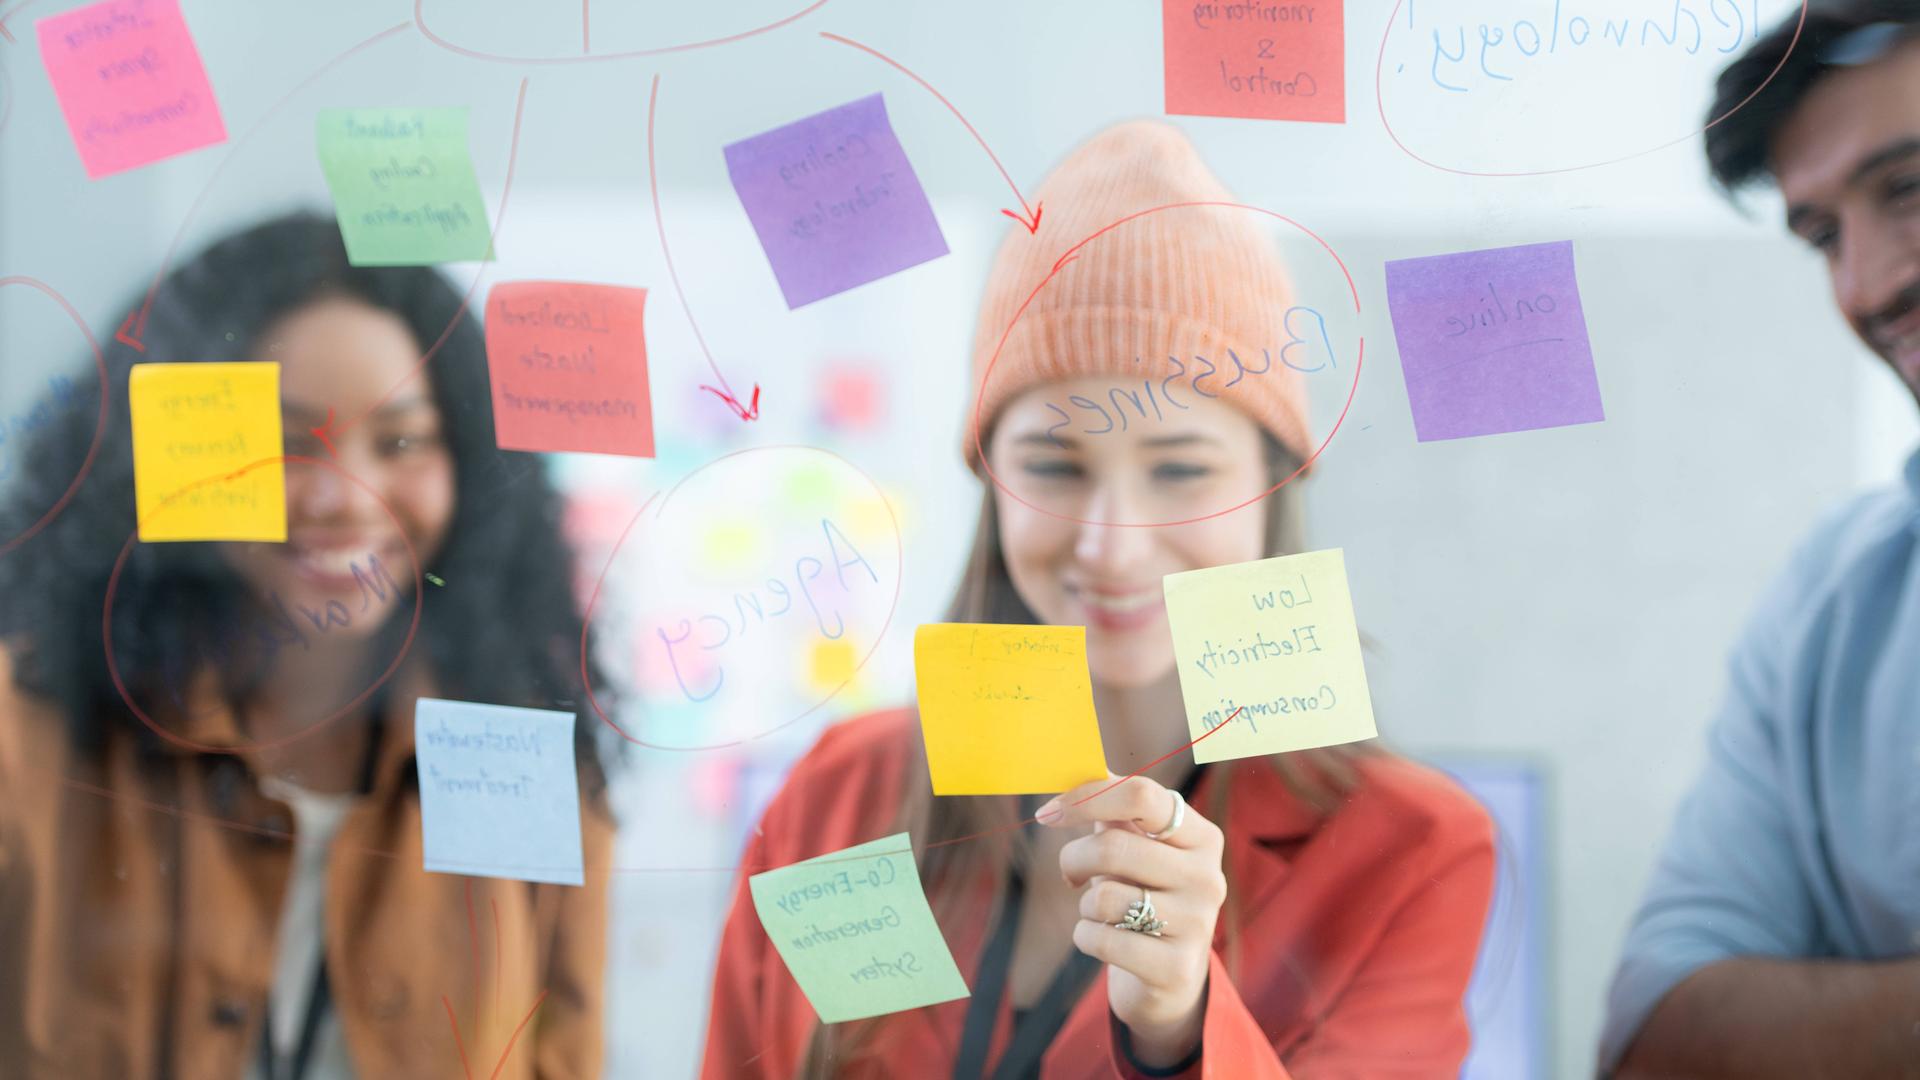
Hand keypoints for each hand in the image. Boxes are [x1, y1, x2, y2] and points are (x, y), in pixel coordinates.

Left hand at [1037, 774, 1225, 1067]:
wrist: (1168, 974)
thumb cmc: (1145, 892)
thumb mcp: (1137, 845)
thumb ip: (1115, 804)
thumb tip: (1077, 760)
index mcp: (1201, 836)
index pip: (1141, 795)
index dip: (1085, 798)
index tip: (1046, 813)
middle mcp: (1207, 876)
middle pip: (1112, 847)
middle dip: (1073, 859)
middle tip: (1071, 873)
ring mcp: (1197, 924)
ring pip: (1103, 898)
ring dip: (1085, 905)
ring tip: (1102, 911)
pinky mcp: (1176, 968)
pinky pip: (1102, 940)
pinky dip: (1087, 937)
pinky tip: (1106, 940)